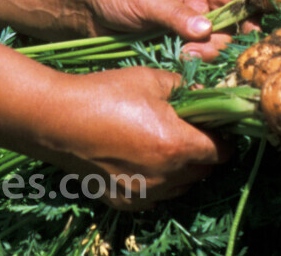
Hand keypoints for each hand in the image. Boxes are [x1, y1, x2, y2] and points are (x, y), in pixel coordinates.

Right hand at [49, 66, 229, 206]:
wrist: (57, 120)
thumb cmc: (104, 94)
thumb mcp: (149, 79)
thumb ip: (184, 88)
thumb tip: (204, 95)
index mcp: (177, 145)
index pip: (221, 151)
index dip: (223, 137)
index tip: (216, 126)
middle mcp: (166, 177)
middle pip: (203, 171)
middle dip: (202, 153)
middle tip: (188, 131)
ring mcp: (145, 193)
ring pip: (180, 186)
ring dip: (180, 169)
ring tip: (161, 144)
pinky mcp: (125, 201)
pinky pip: (154, 195)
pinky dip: (156, 182)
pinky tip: (139, 160)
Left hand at [81, 0, 248, 60]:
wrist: (84, 8)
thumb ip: (175, 14)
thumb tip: (206, 31)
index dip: (249, 13)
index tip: (254, 33)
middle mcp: (196, 7)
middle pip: (228, 29)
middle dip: (220, 42)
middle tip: (197, 50)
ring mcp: (185, 30)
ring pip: (212, 48)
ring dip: (205, 56)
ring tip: (183, 56)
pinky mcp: (173, 49)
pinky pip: (193, 60)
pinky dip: (192, 66)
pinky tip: (182, 66)